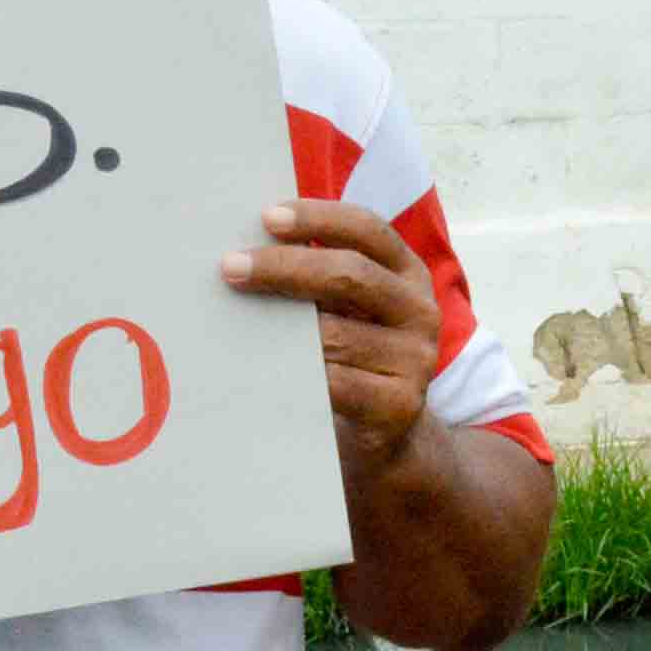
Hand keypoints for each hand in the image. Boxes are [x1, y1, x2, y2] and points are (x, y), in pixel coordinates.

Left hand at [222, 200, 443, 479]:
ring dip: (278, 327)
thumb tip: (249, 248)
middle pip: (351, 275)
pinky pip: (336, 384)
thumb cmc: (352, 356)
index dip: (319, 219)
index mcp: (408, 273)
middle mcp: (420, 310)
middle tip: (231, 267)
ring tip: (233, 320)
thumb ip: (319, 278)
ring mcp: (416, 359)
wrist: (385, 433)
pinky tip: (258, 369)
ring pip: (337, 334)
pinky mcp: (400, 404)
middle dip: (285, 267)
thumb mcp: (348, 309)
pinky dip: (293, 375)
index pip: (368, 230)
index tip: (267, 218)